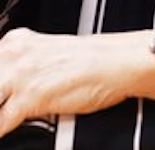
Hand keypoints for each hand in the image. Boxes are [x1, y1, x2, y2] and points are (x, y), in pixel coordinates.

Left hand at [0, 28, 154, 136]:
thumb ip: (23, 65)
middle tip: (6, 102)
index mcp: (17, 41)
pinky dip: (2, 131)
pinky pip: (0, 124)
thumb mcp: (49, 53)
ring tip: (7, 116)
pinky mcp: (31, 98)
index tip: (2, 93)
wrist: (124, 63)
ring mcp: (21, 75)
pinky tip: (9, 132)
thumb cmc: (98, 61)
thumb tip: (9, 85)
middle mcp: (15, 54)